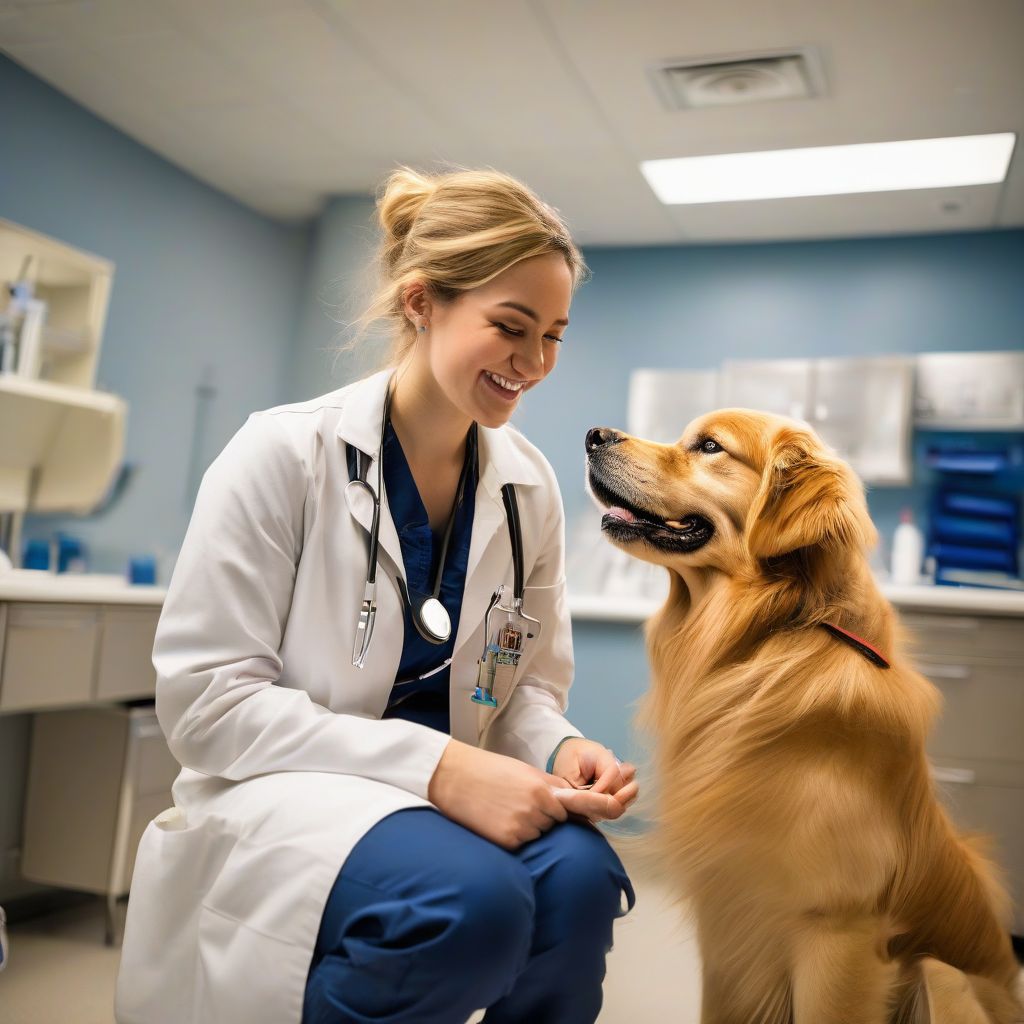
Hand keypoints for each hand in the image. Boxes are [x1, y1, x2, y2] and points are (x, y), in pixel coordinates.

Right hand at [427, 739, 632, 849]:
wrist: (453, 776)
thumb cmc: (489, 771)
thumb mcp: (524, 772)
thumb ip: (551, 787)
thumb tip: (572, 800)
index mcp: (544, 788)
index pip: (579, 803)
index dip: (599, 807)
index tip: (617, 808)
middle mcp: (537, 809)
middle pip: (557, 822)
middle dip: (545, 816)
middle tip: (517, 801)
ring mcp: (523, 827)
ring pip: (539, 834)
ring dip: (529, 827)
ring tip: (504, 809)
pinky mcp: (509, 841)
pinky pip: (522, 844)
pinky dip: (514, 837)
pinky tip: (497, 821)